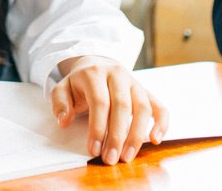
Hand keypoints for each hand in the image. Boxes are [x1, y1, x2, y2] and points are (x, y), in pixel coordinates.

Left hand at [52, 55, 167, 164]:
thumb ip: (60, 102)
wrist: (97, 63)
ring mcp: (135, 82)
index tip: (94, 150)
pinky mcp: (146, 91)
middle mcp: (117, 75)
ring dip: (137, 135)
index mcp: (95, 73)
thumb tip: (64, 120)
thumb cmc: (80, 82)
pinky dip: (162, 123)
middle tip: (111, 159)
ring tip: (127, 156)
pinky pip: (159, 106)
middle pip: (122, 106)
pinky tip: (155, 140)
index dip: (98, 128)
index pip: (100, 102)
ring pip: (143, 107)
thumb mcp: (62, 87)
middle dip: (117, 136)